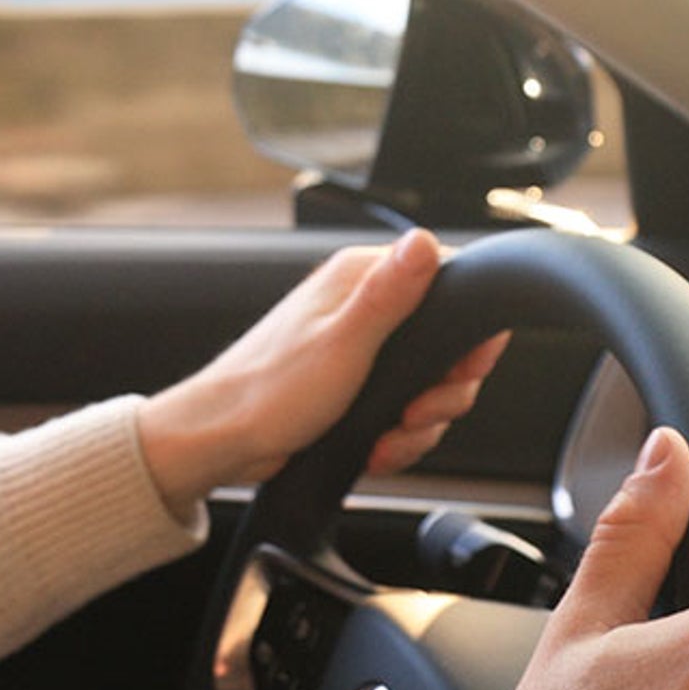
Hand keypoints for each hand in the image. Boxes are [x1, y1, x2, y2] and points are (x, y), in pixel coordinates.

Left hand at [134, 230, 510, 506]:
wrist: (222, 441)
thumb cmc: (267, 391)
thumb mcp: (342, 343)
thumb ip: (388, 295)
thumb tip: (423, 241)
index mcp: (361, 279)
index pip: (448, 282)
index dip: (466, 332)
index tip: (459, 369)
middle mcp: (363, 307)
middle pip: (446, 344)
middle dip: (443, 392)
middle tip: (416, 415)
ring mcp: (361, 349)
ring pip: (428, 385)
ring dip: (419, 424)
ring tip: (390, 438)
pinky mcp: (356, 386)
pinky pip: (402, 411)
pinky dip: (397, 437)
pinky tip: (376, 447)